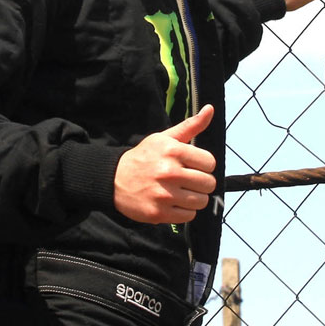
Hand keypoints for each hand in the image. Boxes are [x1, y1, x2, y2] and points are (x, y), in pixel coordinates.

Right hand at [114, 105, 216, 223]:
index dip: (204, 165)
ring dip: (194, 198)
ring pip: (201, 202)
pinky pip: (189, 216)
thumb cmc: (144, 157)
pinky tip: (173, 203)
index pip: (210, 163)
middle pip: (208, 184)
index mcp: (173, 151)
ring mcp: (164, 194)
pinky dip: (184, 211)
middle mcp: (169, 172)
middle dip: (201, 183)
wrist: (114, 179)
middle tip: (187, 181)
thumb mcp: (164, 138)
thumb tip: (210, 109)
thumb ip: (190, 125)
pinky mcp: (159, 213)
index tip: (192, 166)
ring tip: (181, 192)